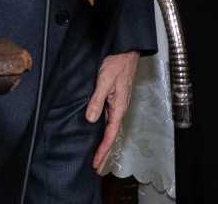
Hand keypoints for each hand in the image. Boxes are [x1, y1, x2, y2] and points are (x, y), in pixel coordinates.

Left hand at [87, 51, 139, 171]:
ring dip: (105, 142)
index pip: (110, 134)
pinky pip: (110, 119)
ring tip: (97, 154)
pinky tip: (99, 131)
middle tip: (96, 166)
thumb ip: (97, 100)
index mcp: (119, 107)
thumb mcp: (104, 81)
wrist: (126, 50)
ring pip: (111, 127)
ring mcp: (118, 103)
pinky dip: (105, 130)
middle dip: (105, 151)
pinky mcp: (115, 98)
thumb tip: (91, 119)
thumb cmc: (117, 63)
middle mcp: (120, 107)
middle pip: (112, 134)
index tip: (96, 163)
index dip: (103, 149)